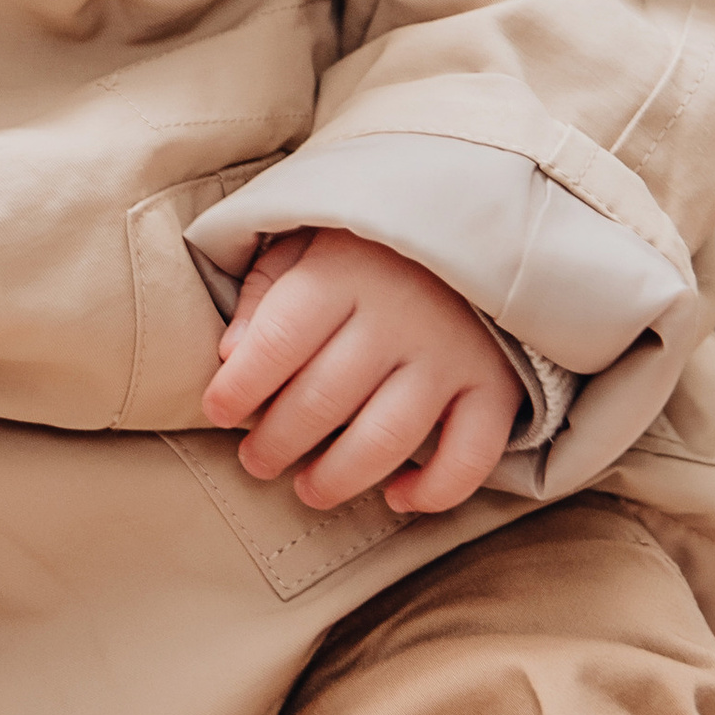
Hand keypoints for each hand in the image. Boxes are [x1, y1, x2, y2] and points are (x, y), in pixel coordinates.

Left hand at [199, 227, 519, 518]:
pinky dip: (433, 490)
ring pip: (387, 438)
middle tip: (255, 460)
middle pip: (324, 399)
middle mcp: (400, 315)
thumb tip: (230, 356)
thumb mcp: (310, 239)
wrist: (481, 219)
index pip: (279, 341)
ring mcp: (452, 355)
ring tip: (308, 488)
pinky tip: (397, 495)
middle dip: (276, 442)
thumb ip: (265, 291)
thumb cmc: (374, 243)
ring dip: (338, 477)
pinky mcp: (497, 387)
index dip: (239, 387)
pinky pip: (468, 457)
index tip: (218, 411)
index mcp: (344, 272)